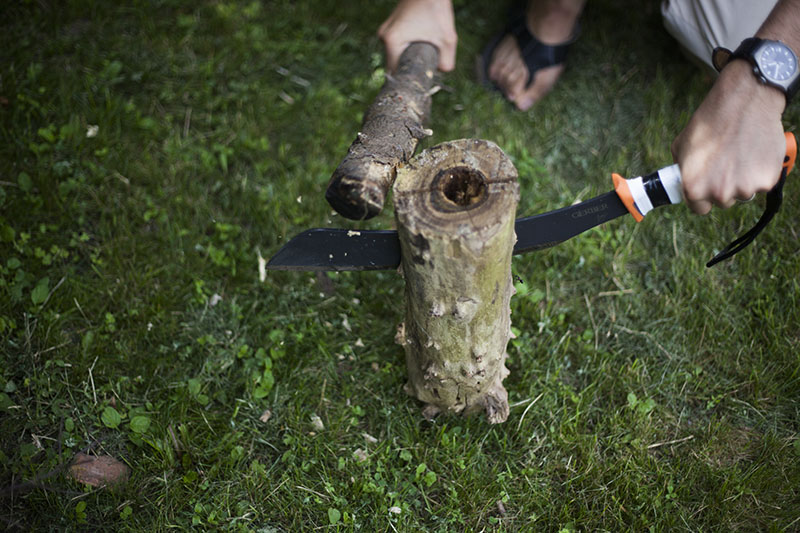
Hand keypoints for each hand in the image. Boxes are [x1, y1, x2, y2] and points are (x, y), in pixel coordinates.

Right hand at [378, 0, 456, 72]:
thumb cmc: (437, 9)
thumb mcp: (447, 39)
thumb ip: (446, 62)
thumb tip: (441, 73)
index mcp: (392, 41)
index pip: (395, 72)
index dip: (408, 78)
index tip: (421, 80)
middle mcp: (384, 36)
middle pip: (396, 63)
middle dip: (411, 66)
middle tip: (428, 65)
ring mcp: (385, 30)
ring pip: (397, 53)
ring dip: (410, 56)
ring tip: (426, 50)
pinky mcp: (390, 26)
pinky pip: (398, 44)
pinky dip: (409, 46)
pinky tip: (422, 41)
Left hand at [672, 60, 785, 213]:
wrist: (744, 103)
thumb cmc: (709, 122)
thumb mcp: (680, 147)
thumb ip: (682, 171)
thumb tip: (681, 183)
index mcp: (694, 188)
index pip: (700, 209)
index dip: (703, 197)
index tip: (708, 185)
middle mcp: (719, 193)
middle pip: (723, 201)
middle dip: (723, 186)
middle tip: (726, 163)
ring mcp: (745, 188)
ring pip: (744, 193)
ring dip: (743, 180)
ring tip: (739, 154)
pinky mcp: (768, 180)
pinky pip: (762, 183)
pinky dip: (760, 172)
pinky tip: (754, 152)